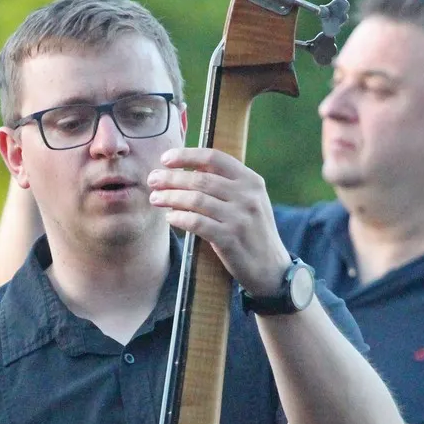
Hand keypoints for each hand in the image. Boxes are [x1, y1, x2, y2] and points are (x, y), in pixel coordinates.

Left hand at [147, 148, 291, 297]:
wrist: (271, 267)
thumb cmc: (252, 231)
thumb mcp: (248, 201)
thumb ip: (225, 184)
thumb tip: (188, 167)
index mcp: (251, 181)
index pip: (214, 158)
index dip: (186, 155)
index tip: (165, 159)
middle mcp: (247, 196)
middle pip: (200, 179)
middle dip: (171, 178)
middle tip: (152, 180)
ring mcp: (239, 217)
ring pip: (196, 200)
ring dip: (170, 197)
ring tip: (155, 198)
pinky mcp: (230, 238)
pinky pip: (197, 223)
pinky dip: (179, 218)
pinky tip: (169, 217)